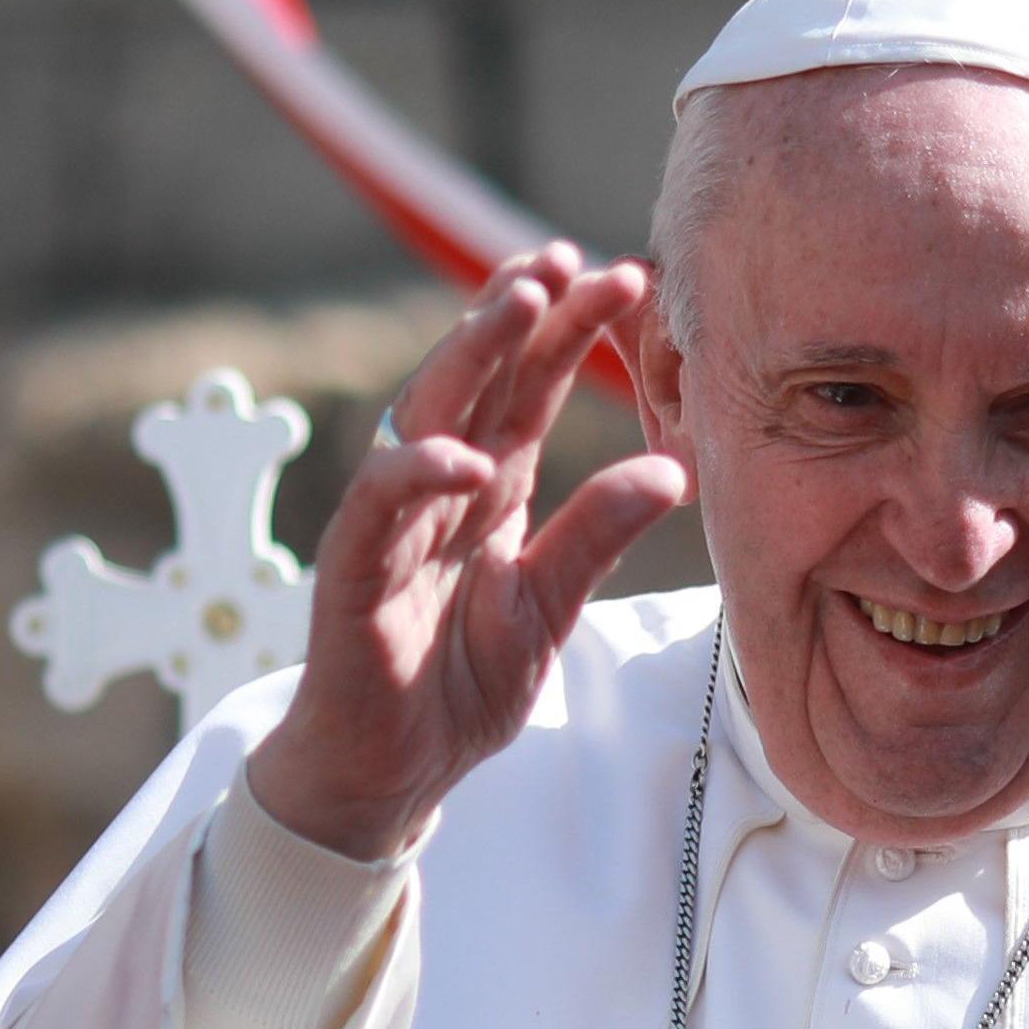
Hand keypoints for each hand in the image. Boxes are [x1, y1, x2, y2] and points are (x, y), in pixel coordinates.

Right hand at [246, 244, 687, 859]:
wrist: (392, 771)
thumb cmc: (460, 681)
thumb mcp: (552, 606)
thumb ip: (598, 537)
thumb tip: (676, 472)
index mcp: (491, 488)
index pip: (530, 387)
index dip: (568, 328)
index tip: (622, 275)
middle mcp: (440, 490)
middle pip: (479, 379)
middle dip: (520, 312)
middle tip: (568, 256)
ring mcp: (391, 525)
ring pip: (425, 415)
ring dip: (468, 355)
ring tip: (517, 303)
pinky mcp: (351, 575)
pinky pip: (379, 511)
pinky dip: (418, 476)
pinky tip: (467, 457)